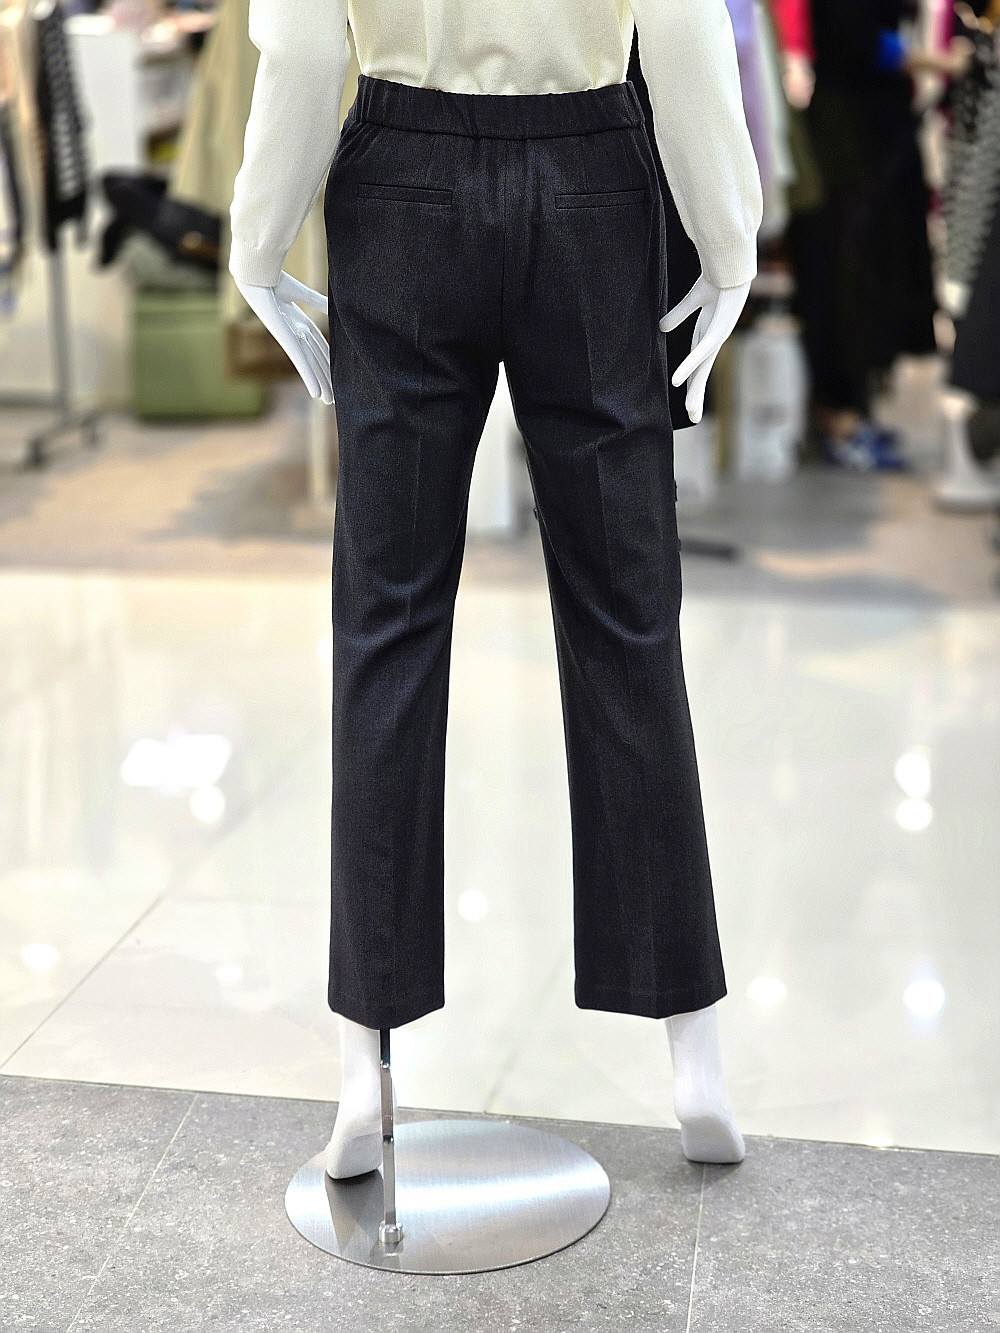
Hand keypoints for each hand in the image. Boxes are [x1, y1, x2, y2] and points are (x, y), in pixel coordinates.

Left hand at [234, 271, 332, 404]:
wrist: (258, 276)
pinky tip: (315, 394)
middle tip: (331, 397)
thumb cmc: (274, 279)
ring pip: (309, 366)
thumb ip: (317, 302)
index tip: (337, 373)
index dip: (327, 360)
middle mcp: (294, 333)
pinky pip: (300, 362)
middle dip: (324, 377)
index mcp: (297, 321)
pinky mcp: (285, 341)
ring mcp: (289, 338)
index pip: (317, 345)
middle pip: (314, 359)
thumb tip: (333, 306)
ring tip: (328, 401)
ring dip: (320, 384)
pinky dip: (309, 378)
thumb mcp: (301, 293)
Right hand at [660, 276, 750, 424]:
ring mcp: (718, 335)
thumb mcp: (693, 299)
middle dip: (698, 394)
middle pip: (703, 371)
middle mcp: (715, 338)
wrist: (731, 261)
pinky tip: (677, 382)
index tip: (691, 397)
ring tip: (690, 411)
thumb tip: (662, 328)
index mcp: (709, 332)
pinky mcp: (718, 330)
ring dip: (696, 390)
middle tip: (693, 417)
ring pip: (704, 369)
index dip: (692, 379)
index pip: (699, 362)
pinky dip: (688, 367)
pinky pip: (699, 353)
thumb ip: (678, 314)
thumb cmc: (717, 276)